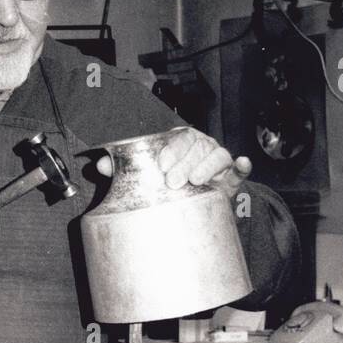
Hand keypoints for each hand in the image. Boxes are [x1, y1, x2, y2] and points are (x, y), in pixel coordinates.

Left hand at [96, 127, 251, 196]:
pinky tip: (243, 163)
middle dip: (186, 162)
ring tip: (197, 180)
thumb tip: (99, 165)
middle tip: (173, 181)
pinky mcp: (230, 178)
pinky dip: (242, 166)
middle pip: (198, 146)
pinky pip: (239, 170)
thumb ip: (124, 169)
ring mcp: (216, 162)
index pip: (179, 138)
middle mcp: (200, 148)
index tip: (162, 163)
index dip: (172, 149)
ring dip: (208, 166)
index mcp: (180, 142)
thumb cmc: (164, 183)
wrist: (189, 205)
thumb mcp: (146, 176)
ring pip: (218, 156)